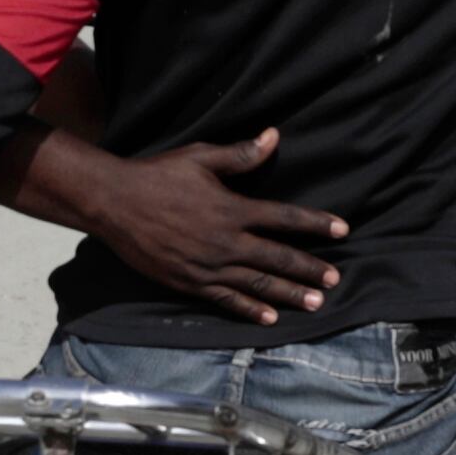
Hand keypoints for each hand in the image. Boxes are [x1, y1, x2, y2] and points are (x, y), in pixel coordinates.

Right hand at [42, 129, 347, 323]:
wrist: (113, 202)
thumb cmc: (157, 175)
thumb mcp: (200, 157)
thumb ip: (240, 154)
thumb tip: (274, 136)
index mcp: (231, 209)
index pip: (284, 218)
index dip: (316, 224)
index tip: (343, 230)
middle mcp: (224, 241)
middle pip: (277, 258)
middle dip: (309, 269)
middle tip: (335, 279)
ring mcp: (207, 266)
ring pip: (257, 284)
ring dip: (288, 294)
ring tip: (316, 303)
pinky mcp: (189, 281)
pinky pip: (225, 299)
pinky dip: (249, 310)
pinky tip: (270, 318)